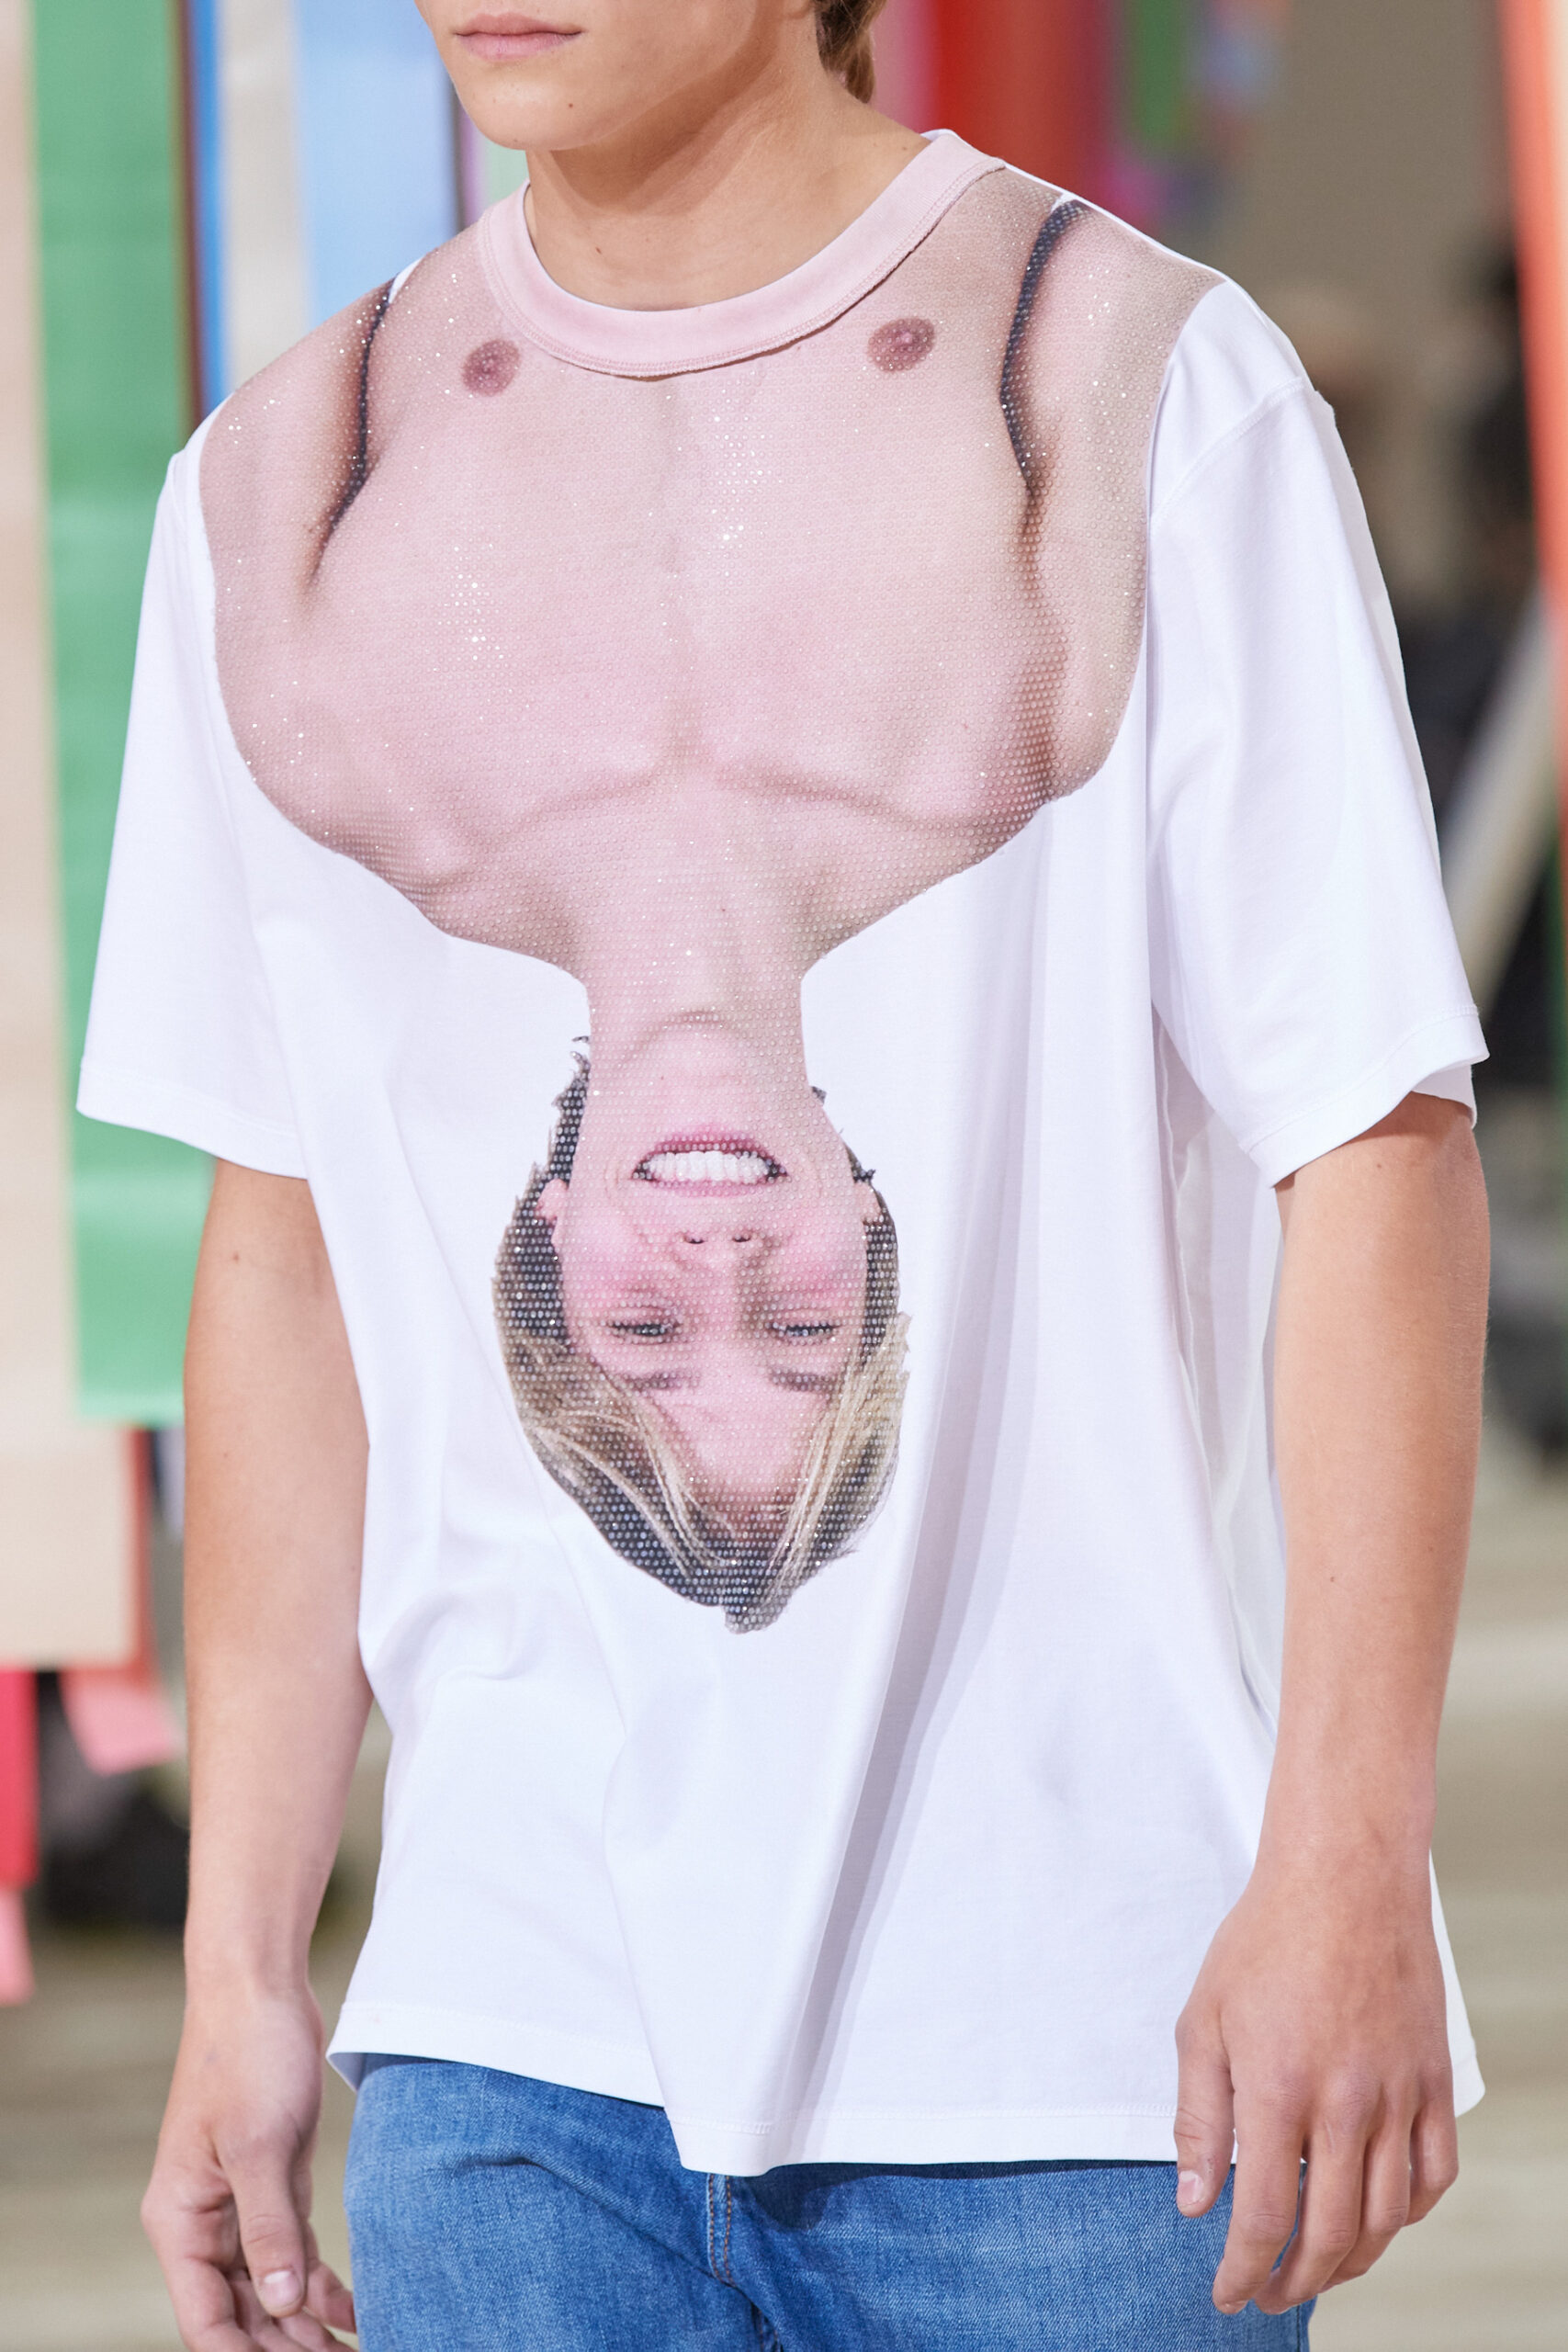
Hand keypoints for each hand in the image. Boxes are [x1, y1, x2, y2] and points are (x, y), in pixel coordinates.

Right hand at [142, 1988, 356, 2350]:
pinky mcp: (276, 2184)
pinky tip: (356, 2310)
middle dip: (285, 2348)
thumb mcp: (257, 2144)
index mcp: (180, 2221)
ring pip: (272, 2290)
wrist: (261, 1987)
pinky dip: (322, 2285)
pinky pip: (296, 2253)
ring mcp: (241, 2206)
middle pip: (242, 2313)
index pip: (206, 2318)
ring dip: (306, 2327)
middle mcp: (205, 2224)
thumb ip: (268, 2226)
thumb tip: (283, 2303)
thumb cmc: (247, 2054)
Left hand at [1173, 1854, 1458, 2314]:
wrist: (1344, 1877)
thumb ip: (1200, 2120)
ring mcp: (1398, 2094)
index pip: (1265, 2219)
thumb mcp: (1203, 2022)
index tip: (1228, 2294)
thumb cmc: (1263, 1941)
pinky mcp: (1433, 2080)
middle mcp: (1346, 2103)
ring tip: (1317, 2271)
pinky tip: (1376, 2217)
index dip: (1244, 2271)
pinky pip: (1433, 2175)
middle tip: (1269, 2297)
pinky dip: (1406, 2214)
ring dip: (1350, 2263)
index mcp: (1279, 2089)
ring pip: (1386, 2218)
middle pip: (1330, 2235)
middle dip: (1295, 2283)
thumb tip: (1196, 2205)